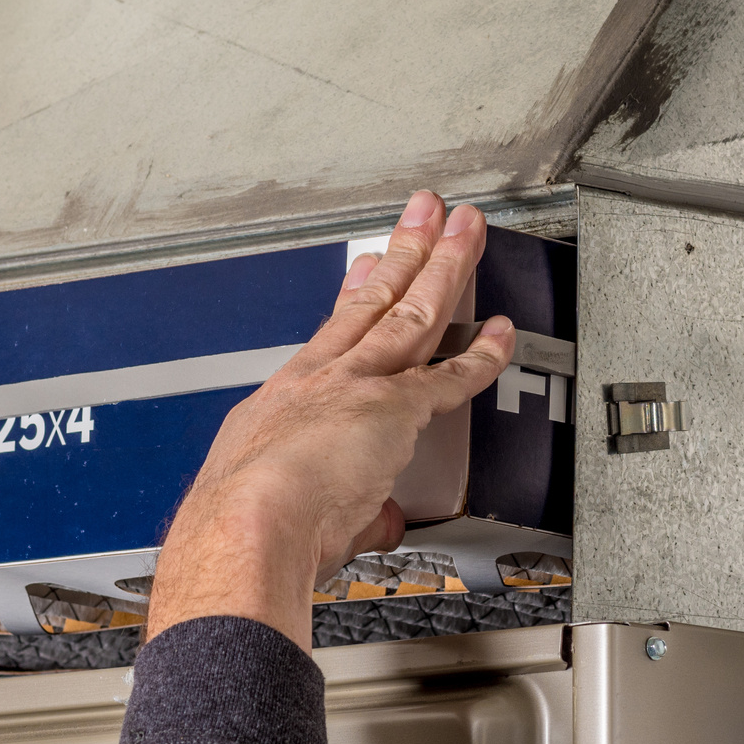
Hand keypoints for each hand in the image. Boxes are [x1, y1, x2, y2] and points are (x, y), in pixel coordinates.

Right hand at [146, 192, 514, 649]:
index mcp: (285, 400)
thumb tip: (372, 519)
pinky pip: (450, 377)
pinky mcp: (393, 408)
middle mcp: (320, 379)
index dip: (357, 294)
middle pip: (374, 302)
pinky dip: (482, 355)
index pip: (332, 334)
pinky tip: (502, 332)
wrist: (245, 525)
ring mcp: (358, 387)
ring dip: (444, 266)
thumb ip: (347, 508)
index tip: (370, 267)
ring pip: (412, 313)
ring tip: (465, 229)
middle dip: (404, 252)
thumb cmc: (242, 529)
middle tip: (425, 215)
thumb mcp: (283, 501)